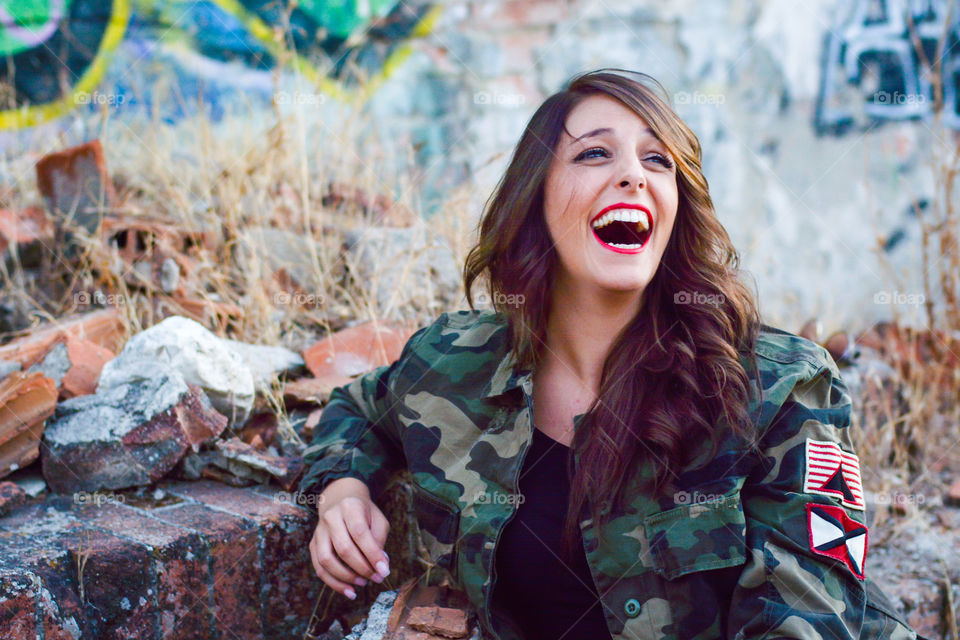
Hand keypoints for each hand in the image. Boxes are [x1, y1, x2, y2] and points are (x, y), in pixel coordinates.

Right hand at [309, 477, 390, 598]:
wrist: (341, 500)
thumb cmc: (364, 513)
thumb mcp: (378, 519)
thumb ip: (379, 540)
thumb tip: (380, 566)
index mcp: (350, 507)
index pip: (360, 533)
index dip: (372, 554)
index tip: (384, 571)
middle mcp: (330, 518)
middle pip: (343, 548)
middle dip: (362, 568)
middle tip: (377, 578)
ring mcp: (319, 531)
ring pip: (326, 560)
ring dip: (346, 577)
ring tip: (363, 584)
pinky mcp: (313, 544)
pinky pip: (319, 568)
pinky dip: (334, 583)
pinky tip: (349, 590)